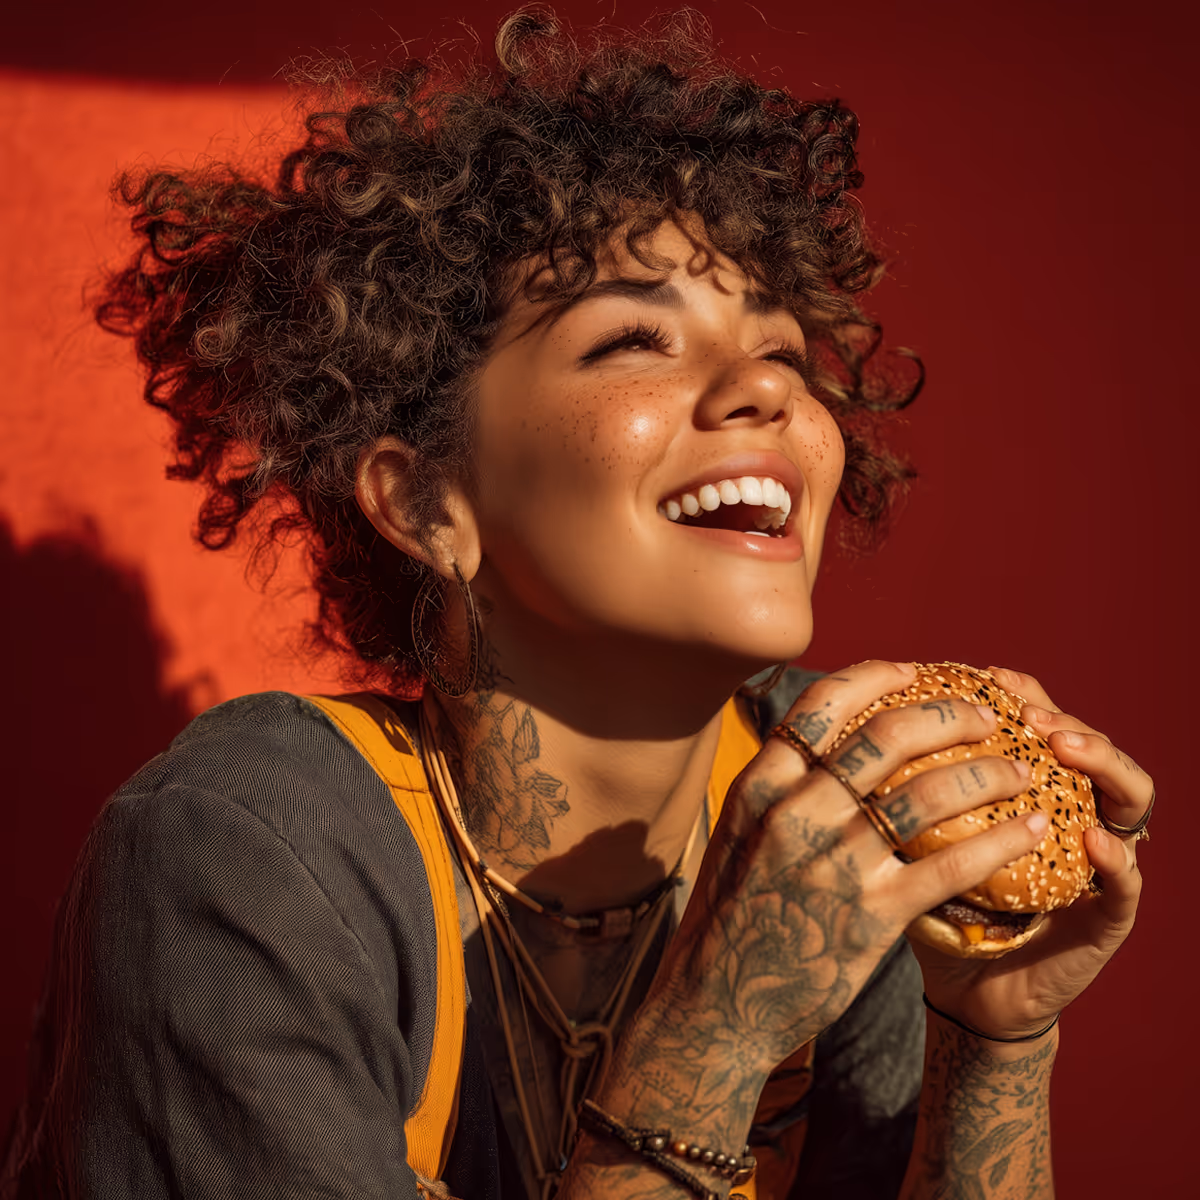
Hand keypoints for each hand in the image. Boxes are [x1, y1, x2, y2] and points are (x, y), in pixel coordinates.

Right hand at [653, 660, 1050, 1071]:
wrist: (713, 1006)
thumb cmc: (728, 918)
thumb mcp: (736, 836)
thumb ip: (777, 788)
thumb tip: (823, 744)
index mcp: (759, 786)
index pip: (822, 705)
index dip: (876, 678)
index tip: (915, 671)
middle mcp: (795, 813)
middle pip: (886, 737)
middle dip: (949, 716)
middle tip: (987, 716)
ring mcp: (833, 863)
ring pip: (928, 793)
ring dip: (986, 773)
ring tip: (1021, 771)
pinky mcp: (870, 916)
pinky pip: (950, 864)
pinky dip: (1000, 842)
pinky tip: (1031, 831)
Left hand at [914, 666, 1149, 1039]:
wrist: (963, 990)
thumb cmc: (929, 905)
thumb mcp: (910, 838)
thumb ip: (897, 790)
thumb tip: (844, 728)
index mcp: (1026, 786)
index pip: (1038, 720)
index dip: (1020, 691)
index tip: (987, 676)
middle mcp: (1070, 810)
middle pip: (1087, 742)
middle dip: (1060, 716)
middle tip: (1027, 711)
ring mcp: (1097, 859)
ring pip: (1128, 794)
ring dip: (1101, 763)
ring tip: (1064, 749)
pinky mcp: (1108, 916)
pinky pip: (1126, 881)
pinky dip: (1116, 858)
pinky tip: (1093, 842)